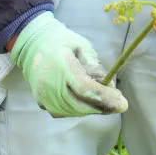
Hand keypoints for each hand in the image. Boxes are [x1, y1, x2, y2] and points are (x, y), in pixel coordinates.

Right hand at [10, 12, 127, 117]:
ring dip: (92, 110)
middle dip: (102, 107)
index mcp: (62, 66)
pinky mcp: (41, 102)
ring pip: (74, 112)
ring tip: (103, 102)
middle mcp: (50, 84)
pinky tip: (85, 102)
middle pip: (81, 105)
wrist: (33, 45)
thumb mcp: (83, 46)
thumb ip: (96, 67)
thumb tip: (109, 87)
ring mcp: (44, 96)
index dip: (105, 98)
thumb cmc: (62, 42)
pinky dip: (78, 110)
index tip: (122, 104)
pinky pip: (64, 112)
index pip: (85, 89)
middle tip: (117, 105)